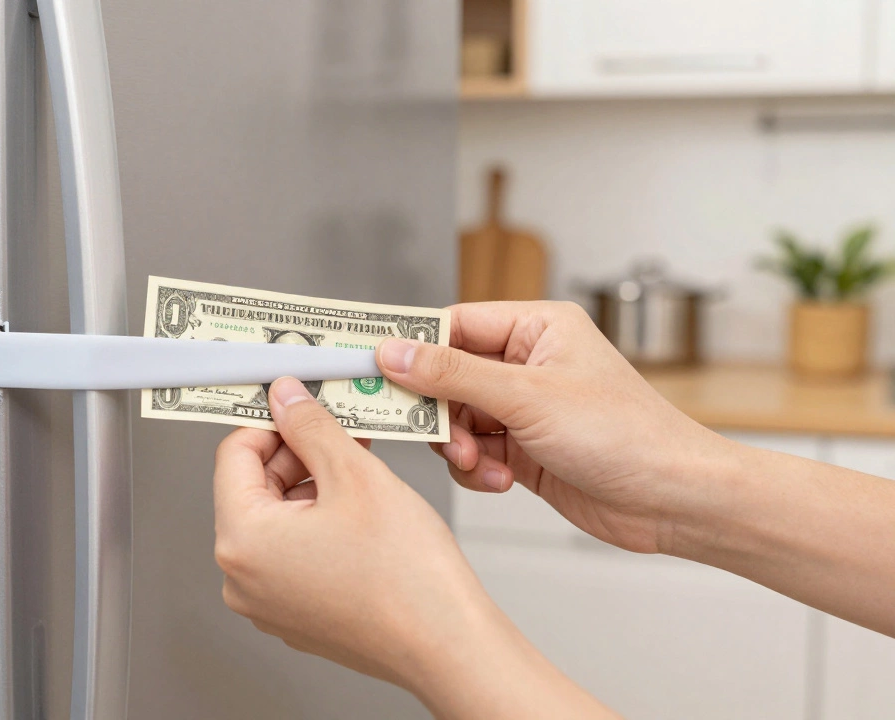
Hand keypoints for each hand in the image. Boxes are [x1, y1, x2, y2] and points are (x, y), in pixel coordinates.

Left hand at [213, 376, 617, 717]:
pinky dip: (320, 522)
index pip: (234, 454)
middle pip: (254, 486)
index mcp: (242, 541)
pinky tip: (360, 510)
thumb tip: (286, 399)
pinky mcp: (295, 613)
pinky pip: (294, 552)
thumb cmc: (407, 578)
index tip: (300, 405)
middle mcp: (242, 578)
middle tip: (341, 431)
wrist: (448, 644)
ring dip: (313, 485)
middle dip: (298, 453)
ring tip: (359, 469)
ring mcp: (267, 601)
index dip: (272, 421)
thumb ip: (310, 426)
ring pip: (277, 518)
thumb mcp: (354, 474)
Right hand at [376, 301, 722, 554]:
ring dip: (458, 446)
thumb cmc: (625, 435)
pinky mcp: (524, 450)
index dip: (411, 348)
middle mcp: (528, 363)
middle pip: (445, 376)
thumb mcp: (527, 398)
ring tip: (481, 462)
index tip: (371, 367)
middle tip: (433, 433)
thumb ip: (452, 375)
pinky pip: (473, 451)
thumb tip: (393, 352)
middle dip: (438, 411)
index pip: (452, 325)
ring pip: (455, 419)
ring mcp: (525, 409)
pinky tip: (501, 480)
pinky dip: (476, 468)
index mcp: (536, 328)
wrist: (674, 501)